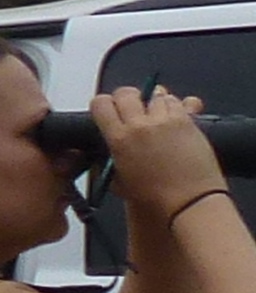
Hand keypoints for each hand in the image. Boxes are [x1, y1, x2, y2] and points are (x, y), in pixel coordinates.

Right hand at [96, 84, 227, 218]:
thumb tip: (110, 148)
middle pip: (126, 92)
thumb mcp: (120, 180)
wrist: (191, 201)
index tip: (107, 111)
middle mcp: (140, 125)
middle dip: (126, 98)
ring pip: (154, 95)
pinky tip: (173, 118)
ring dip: (153, 103)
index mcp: (119, 139)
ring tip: (156, 117)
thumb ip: (111, 159)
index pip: (101, 103)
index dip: (103, 105)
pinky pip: (178, 101)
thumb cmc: (158, 197)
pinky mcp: (188, 121)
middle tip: (131, 109)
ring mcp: (165, 121)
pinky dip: (174, 106)